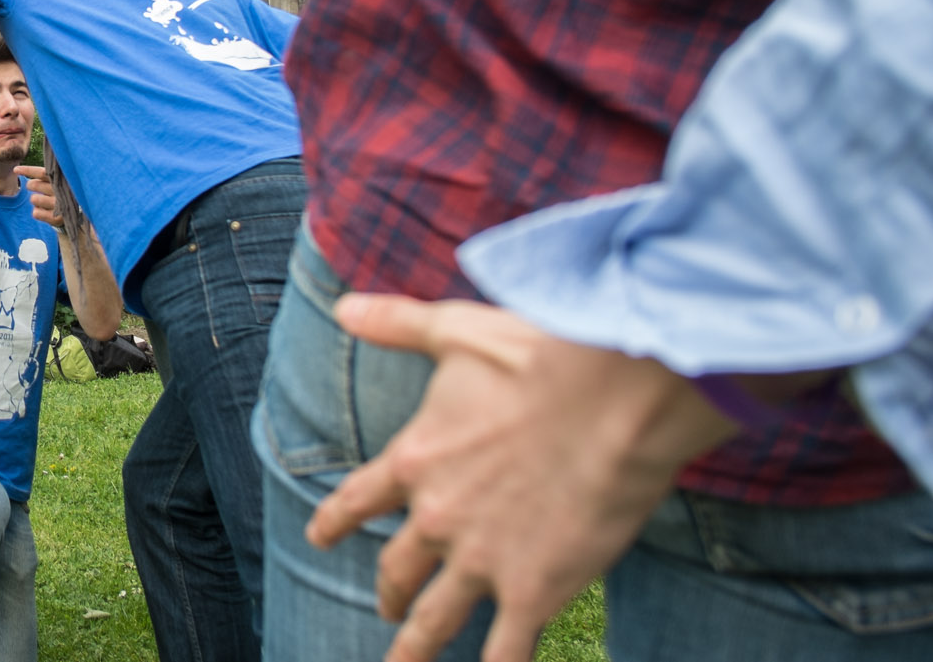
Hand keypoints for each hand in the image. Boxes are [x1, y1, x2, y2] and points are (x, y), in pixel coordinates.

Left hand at [14, 165, 65, 230]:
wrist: (79, 214)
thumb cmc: (63, 192)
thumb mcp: (60, 181)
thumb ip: (48, 174)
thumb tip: (20, 168)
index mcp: (62, 180)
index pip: (42, 173)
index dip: (28, 170)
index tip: (15, 170)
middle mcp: (61, 192)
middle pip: (33, 185)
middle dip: (31, 185)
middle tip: (37, 187)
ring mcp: (59, 206)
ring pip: (33, 199)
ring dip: (36, 200)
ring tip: (45, 201)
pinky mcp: (56, 219)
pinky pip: (35, 213)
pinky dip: (38, 212)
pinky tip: (47, 211)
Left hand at [306, 294, 735, 661]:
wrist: (613, 401)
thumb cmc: (539, 358)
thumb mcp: (455, 330)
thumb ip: (396, 324)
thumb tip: (344, 306)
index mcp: (414, 462)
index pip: (358, 501)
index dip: (336, 523)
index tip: (319, 538)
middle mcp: (436, 518)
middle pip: (398, 569)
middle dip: (390, 591)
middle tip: (388, 605)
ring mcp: (481, 560)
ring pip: (435, 620)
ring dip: (415, 647)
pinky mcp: (532, 591)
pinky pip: (505, 651)